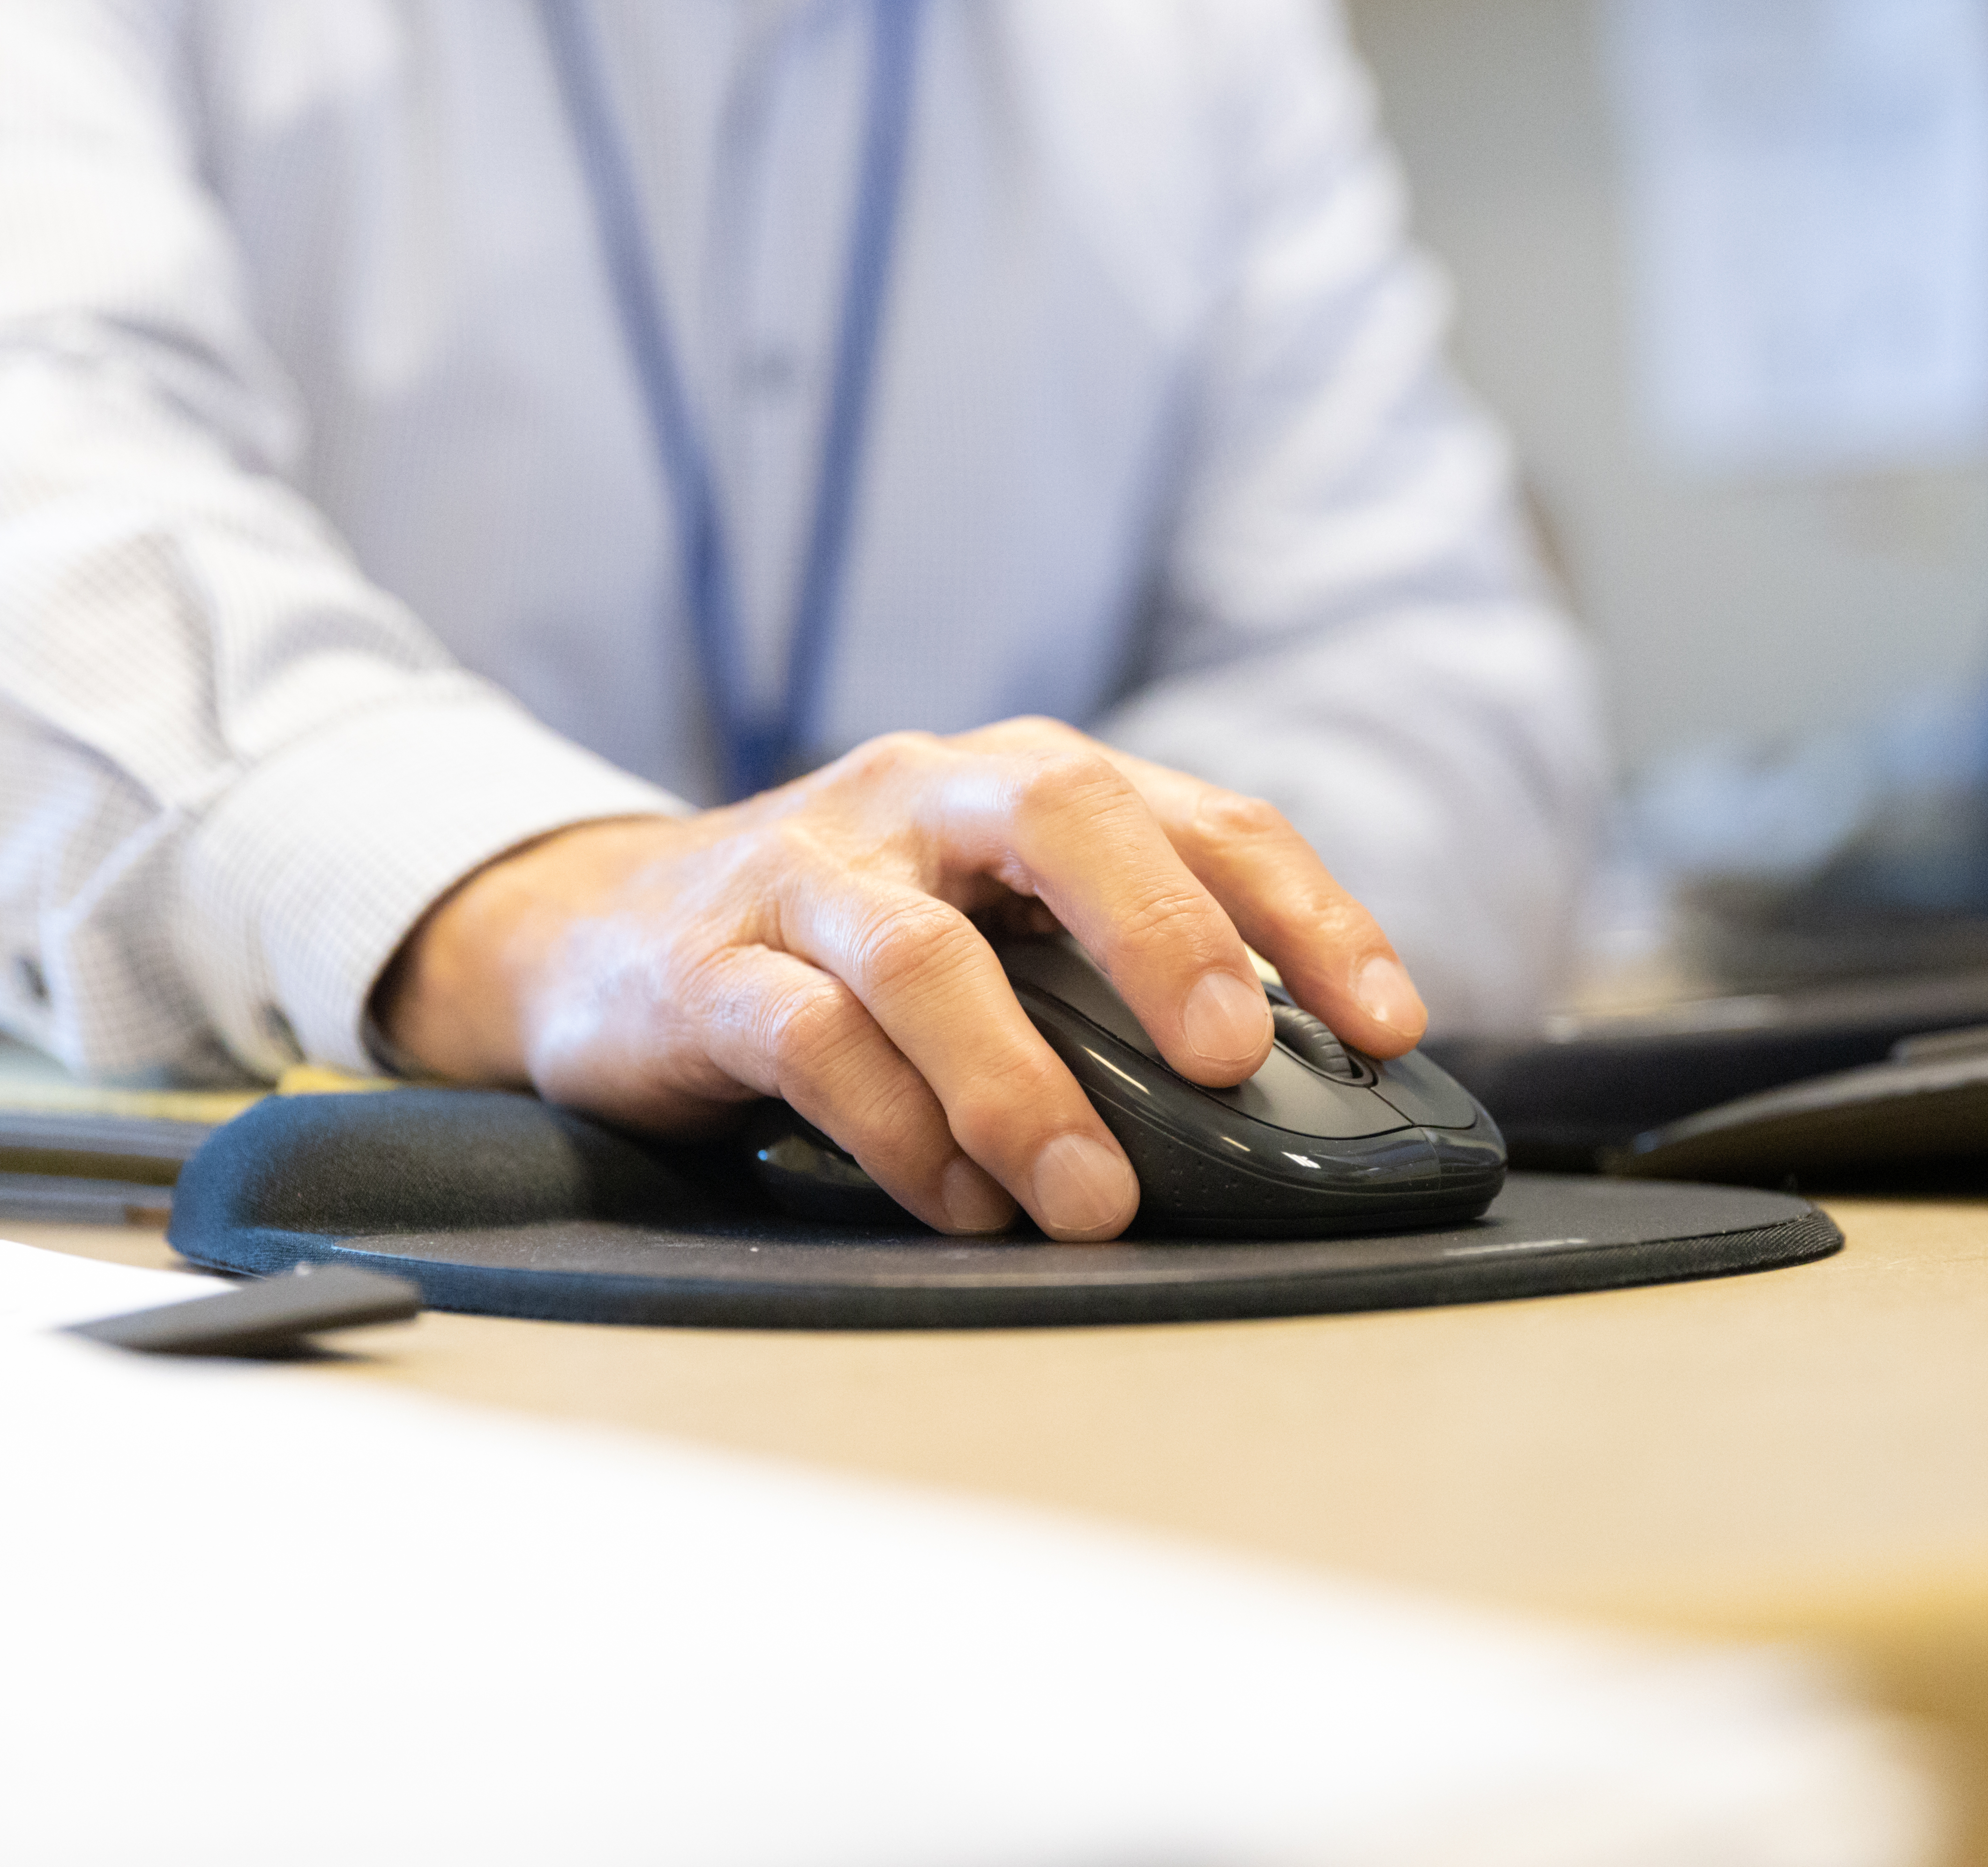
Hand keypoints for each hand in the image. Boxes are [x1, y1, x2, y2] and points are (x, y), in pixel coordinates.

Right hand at [374, 718, 1428, 1240]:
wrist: (597, 937)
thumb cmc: (847, 944)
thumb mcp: (995, 930)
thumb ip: (1110, 982)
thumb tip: (1281, 1100)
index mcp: (1022, 784)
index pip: (1200, 817)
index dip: (1308, 912)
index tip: (1390, 1023)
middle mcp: (922, 799)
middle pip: (1064, 817)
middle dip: (1165, 934)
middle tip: (1231, 1060)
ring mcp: (806, 874)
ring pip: (927, 956)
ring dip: (1022, 1086)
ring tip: (1093, 1201)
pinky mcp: (705, 972)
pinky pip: (809, 1043)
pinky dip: (897, 1132)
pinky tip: (959, 1203)